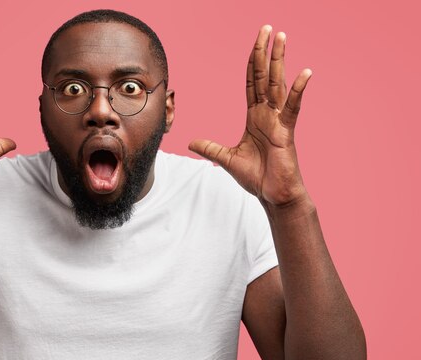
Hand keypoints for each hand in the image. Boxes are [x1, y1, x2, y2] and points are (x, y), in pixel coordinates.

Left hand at [189, 25, 311, 207]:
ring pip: (277, 85)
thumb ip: (210, 148)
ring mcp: (278, 121)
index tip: (256, 43)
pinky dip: (299, 91)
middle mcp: (267, 114)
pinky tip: (305, 72)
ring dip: (279, 60)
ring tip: (281, 37)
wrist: (273, 195)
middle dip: (264, 52)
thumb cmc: (256, 177)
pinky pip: (293, 108)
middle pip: (264, 77)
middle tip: (267, 28)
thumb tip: (191, 142)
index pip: (251, 83)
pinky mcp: (287, 132)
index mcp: (254, 117)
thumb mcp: (226, 159)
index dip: (252, 62)